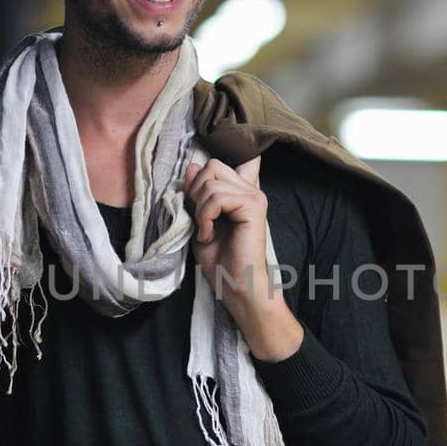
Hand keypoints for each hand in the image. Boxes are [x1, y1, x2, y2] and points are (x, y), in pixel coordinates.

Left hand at [183, 155, 302, 362]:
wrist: (235, 286)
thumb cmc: (220, 261)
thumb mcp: (200, 221)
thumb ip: (198, 193)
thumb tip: (192, 166)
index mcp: (240, 191)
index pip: (227, 159)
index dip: (205, 168)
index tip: (195, 191)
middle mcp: (250, 190)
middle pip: (211, 166)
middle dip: (196, 192)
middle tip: (201, 221)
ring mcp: (254, 196)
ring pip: (211, 181)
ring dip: (200, 210)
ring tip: (206, 231)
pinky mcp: (253, 207)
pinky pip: (217, 198)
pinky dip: (205, 217)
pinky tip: (209, 235)